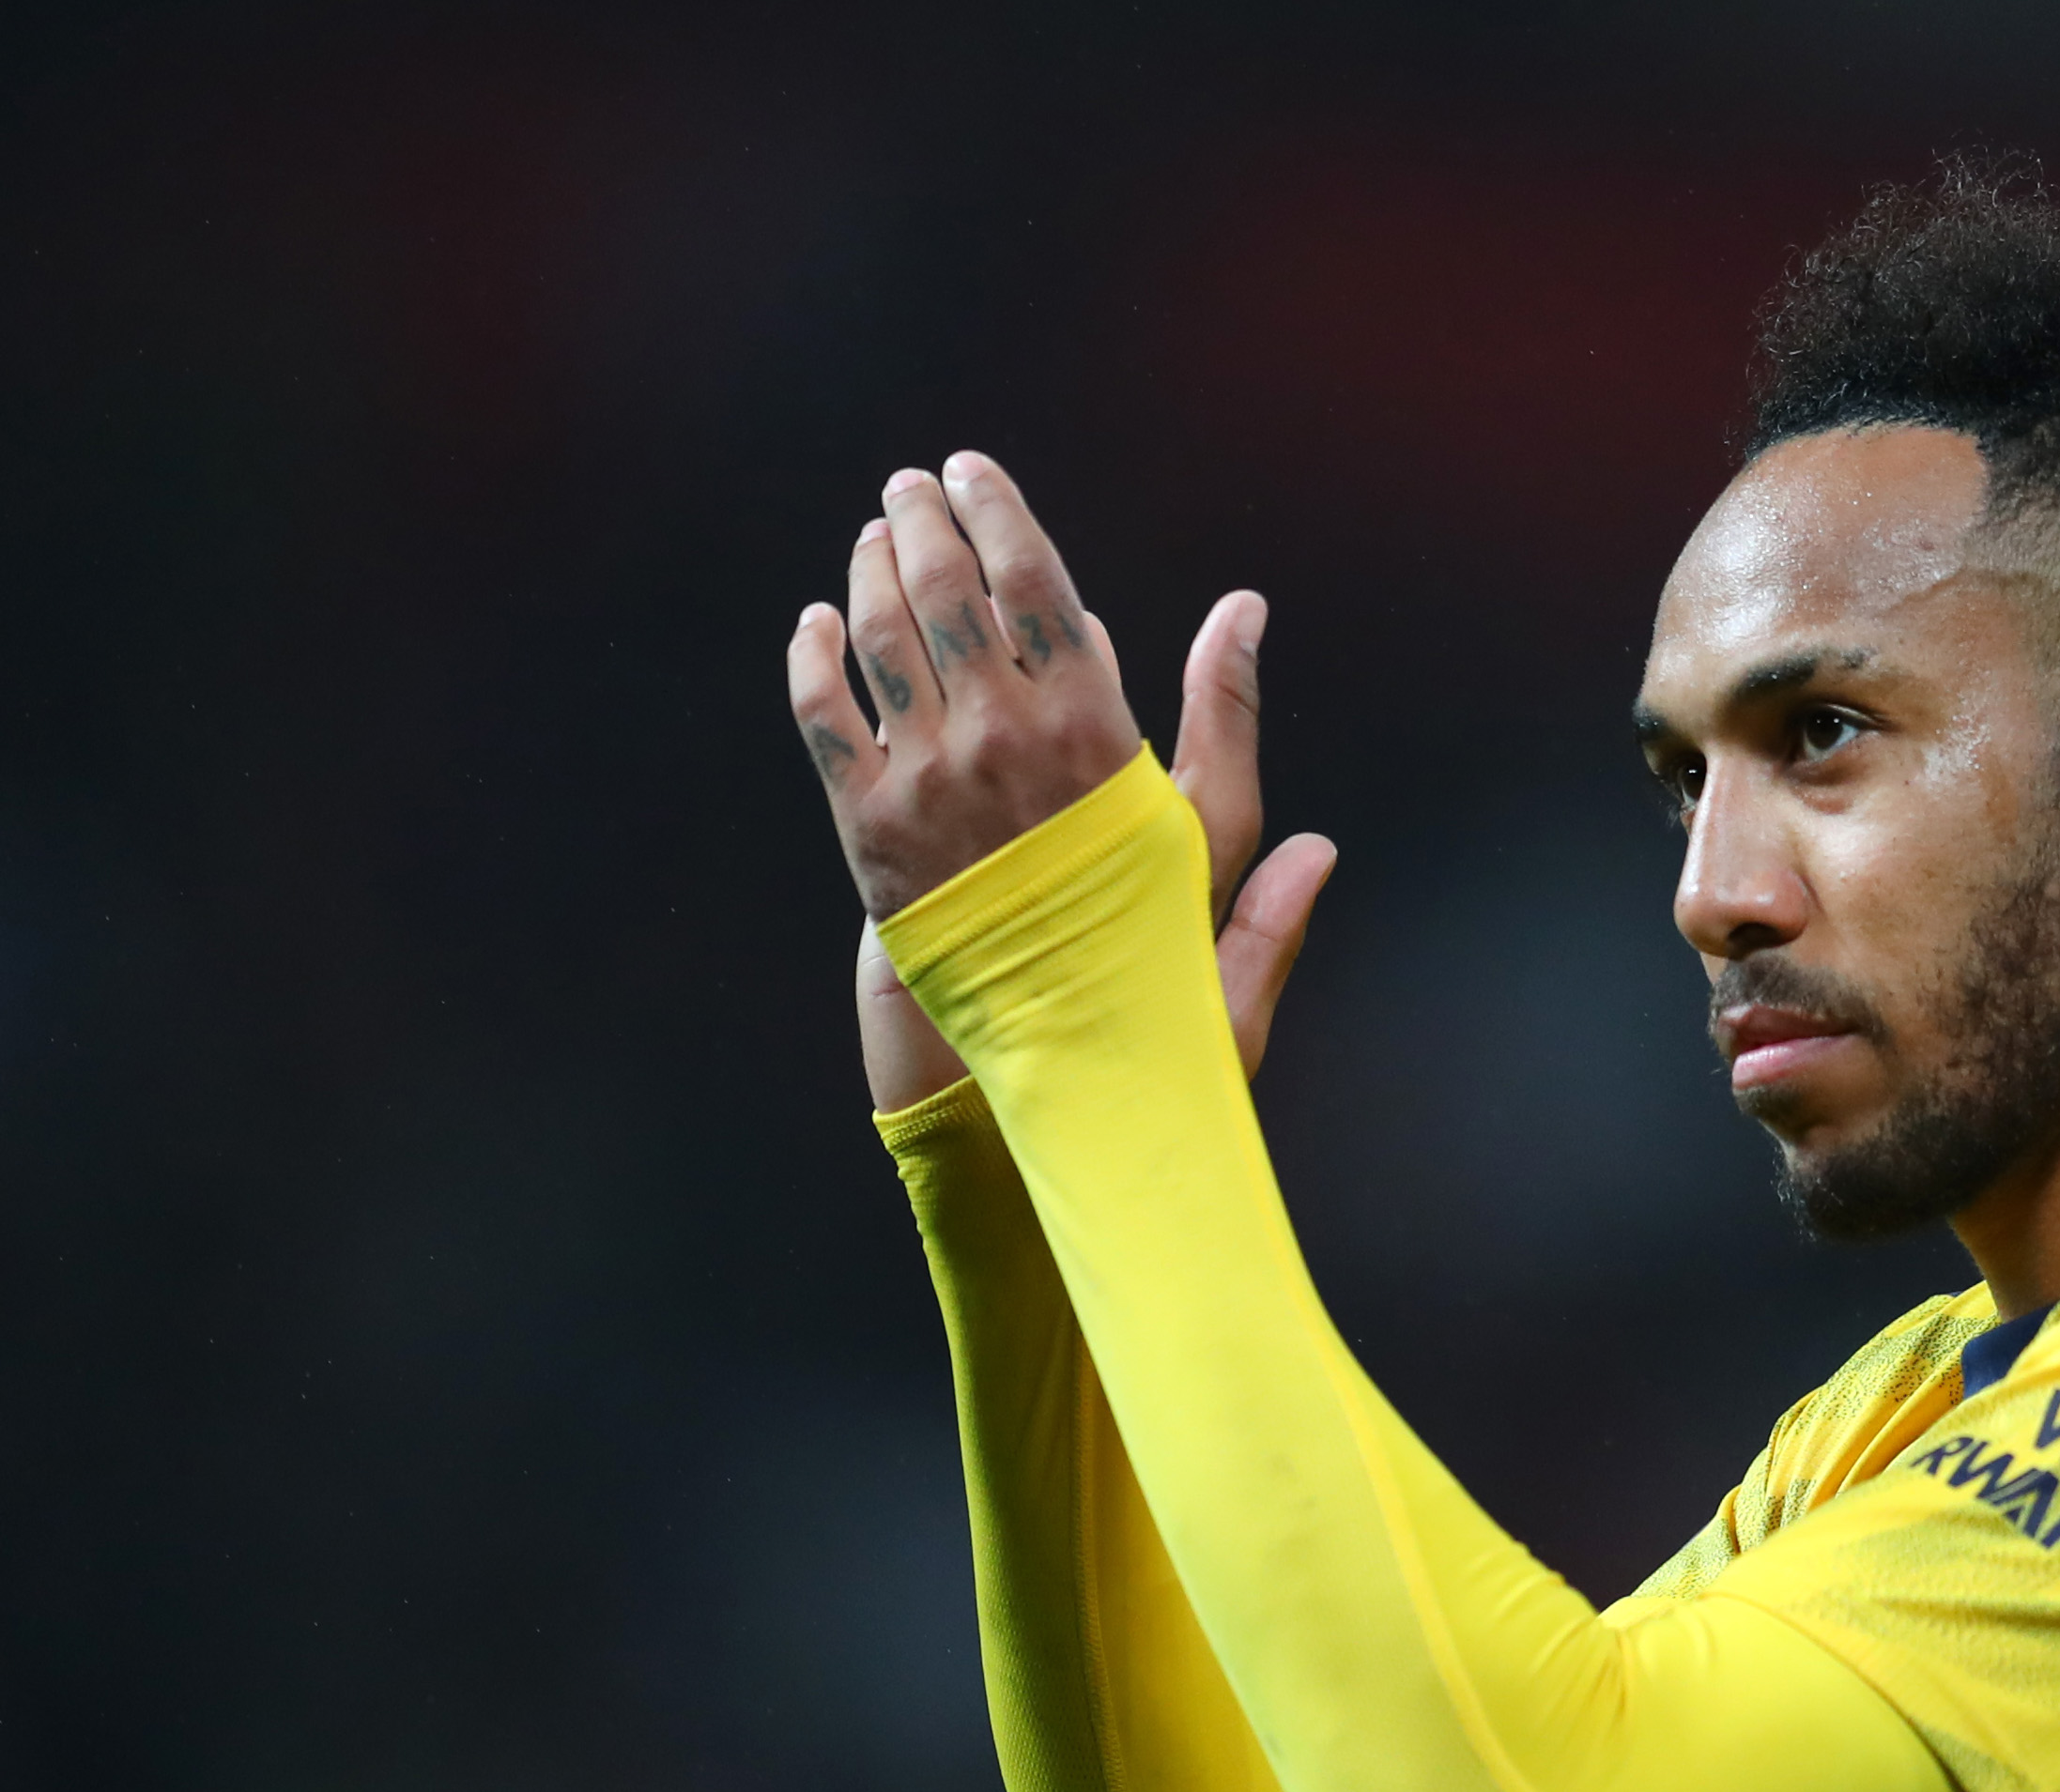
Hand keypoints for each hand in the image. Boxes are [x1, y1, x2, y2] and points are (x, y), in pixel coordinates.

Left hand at [812, 464, 1336, 1108]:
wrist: (1067, 1051)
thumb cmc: (1151, 940)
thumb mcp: (1208, 829)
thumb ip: (1223, 714)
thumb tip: (1245, 609)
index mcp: (1089, 728)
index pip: (1034, 582)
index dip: (997, 512)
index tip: (973, 472)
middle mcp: (1000, 742)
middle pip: (943, 592)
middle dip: (920, 522)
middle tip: (909, 489)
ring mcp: (926, 785)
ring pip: (877, 641)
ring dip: (868, 571)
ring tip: (872, 540)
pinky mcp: (868, 832)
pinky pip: (824, 720)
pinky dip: (814, 660)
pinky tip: (819, 627)